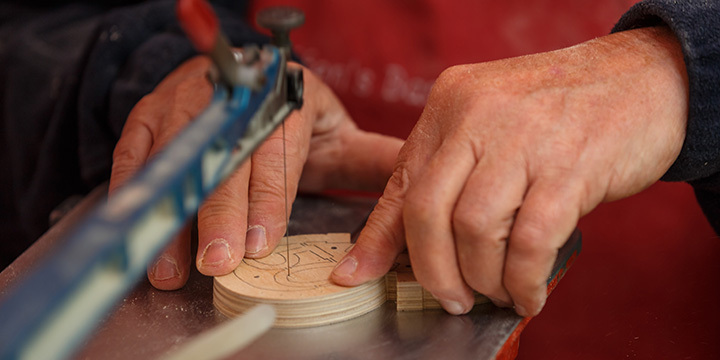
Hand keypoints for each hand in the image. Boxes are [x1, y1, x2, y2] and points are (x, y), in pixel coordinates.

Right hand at [110, 57, 401, 289]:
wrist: (237, 78)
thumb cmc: (291, 118)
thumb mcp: (335, 133)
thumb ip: (371, 162)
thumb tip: (415, 189)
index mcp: (288, 95)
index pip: (279, 147)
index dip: (269, 198)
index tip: (262, 243)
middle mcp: (234, 94)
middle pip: (227, 157)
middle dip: (222, 215)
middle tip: (221, 261)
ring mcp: (186, 101)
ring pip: (179, 159)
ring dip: (175, 216)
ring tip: (175, 266)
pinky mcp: (150, 115)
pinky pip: (137, 154)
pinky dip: (135, 196)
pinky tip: (142, 234)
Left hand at [331, 26, 688, 316]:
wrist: (643, 78)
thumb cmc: (559, 112)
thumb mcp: (489, 125)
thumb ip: (446, 175)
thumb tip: (393, 243)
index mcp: (451, 102)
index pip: (403, 182)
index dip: (378, 239)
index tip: (357, 275)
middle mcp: (480, 114)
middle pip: (429, 211)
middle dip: (435, 270)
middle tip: (453, 297)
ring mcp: (525, 138)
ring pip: (477, 230)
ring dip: (484, 277)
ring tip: (499, 290)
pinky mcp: (571, 166)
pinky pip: (531, 240)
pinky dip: (524, 278)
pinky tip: (529, 291)